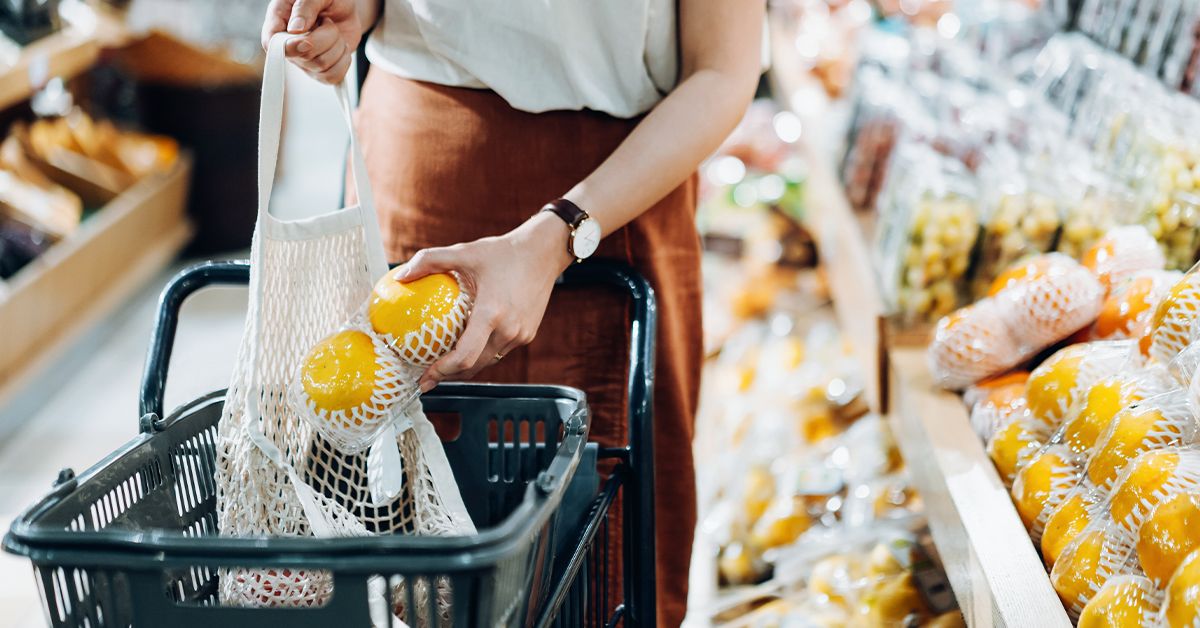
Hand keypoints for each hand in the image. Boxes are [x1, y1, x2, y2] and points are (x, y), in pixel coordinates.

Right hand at [262, 0, 361, 83]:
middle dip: (325, 37)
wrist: (345, 7)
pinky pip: (333, 77)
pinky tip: (340, 47)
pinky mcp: (320, 70)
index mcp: (279, 21)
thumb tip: (295, 29)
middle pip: (304, 55)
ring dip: (337, 46)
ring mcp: (304, 60)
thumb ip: (304, 7)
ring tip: (333, 32)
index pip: (271, 43)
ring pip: (321, 65)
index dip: (289, 47)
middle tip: (326, 21)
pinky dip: (343, 61)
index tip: (307, 40)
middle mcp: (289, 44)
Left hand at [396, 213, 575, 391]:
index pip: (465, 356)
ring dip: (466, 367)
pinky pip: (500, 351)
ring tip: (444, 365)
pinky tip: (468, 346)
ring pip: (488, 361)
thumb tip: (400, 275)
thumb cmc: (504, 252)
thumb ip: (430, 260)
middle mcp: (509, 329)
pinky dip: (482, 354)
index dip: (442, 371)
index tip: (425, 377)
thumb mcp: (464, 252)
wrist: (544, 252)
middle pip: (474, 366)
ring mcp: (521, 335)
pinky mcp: (528, 334)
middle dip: (449, 376)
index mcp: (492, 313)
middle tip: (427, 377)